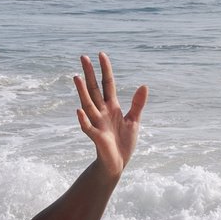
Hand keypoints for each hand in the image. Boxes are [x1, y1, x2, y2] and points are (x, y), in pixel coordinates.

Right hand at [73, 52, 146, 177]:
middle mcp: (102, 112)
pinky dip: (83, 120)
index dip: (105, 69)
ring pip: (88, 104)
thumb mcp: (134, 121)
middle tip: (83, 57)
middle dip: (89, 74)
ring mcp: (97, 124)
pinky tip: (79, 110)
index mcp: (111, 107)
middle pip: (94, 89)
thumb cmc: (123, 143)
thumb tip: (143, 85)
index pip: (107, 84)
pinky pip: (87, 128)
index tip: (100, 54)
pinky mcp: (96, 138)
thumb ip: (137, 104)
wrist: (117, 164)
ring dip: (82, 91)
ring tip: (77, 77)